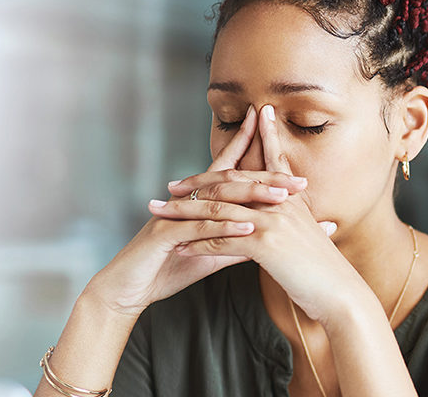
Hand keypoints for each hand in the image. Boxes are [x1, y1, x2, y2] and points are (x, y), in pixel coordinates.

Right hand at [81, 106, 304, 315]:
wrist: (128, 289)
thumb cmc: (167, 268)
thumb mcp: (210, 254)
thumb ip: (236, 243)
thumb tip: (268, 236)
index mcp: (198, 202)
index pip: (228, 170)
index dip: (250, 149)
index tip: (280, 139)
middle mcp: (186, 201)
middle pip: (231, 181)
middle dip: (266, 177)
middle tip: (299, 180)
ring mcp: (175, 215)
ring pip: (218, 200)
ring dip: (251, 198)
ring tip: (282, 199)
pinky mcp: (165, 235)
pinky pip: (199, 228)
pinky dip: (225, 228)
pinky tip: (249, 229)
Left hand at [149, 104, 372, 323]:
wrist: (341, 295)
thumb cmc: (326, 271)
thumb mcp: (310, 236)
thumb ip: (295, 219)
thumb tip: (284, 213)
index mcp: (291, 198)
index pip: (267, 161)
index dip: (247, 143)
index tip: (229, 131)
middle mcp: (281, 202)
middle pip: (230, 184)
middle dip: (197, 183)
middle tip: (170, 186)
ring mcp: (273, 221)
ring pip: (218, 211)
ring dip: (184, 213)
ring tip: (161, 214)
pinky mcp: (265, 244)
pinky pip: (221, 241)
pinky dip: (197, 244)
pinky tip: (178, 247)